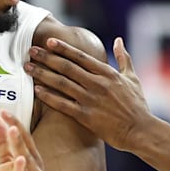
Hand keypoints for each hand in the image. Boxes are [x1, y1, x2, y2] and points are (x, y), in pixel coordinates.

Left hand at [0, 110, 48, 170]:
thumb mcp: (7, 165)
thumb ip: (2, 143)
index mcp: (32, 162)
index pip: (25, 140)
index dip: (15, 126)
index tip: (3, 112)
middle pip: (28, 157)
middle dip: (20, 143)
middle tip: (11, 128)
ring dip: (23, 169)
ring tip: (18, 158)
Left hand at [26, 36, 149, 150]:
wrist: (140, 130)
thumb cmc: (137, 104)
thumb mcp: (132, 77)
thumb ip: (123, 58)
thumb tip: (119, 40)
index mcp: (107, 73)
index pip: (81, 57)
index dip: (63, 48)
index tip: (48, 42)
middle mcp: (97, 84)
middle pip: (66, 67)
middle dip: (47, 57)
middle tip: (31, 51)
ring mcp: (91, 100)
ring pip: (62, 83)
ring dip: (43, 74)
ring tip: (28, 68)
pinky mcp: (86, 116)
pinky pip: (63, 104)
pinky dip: (49, 96)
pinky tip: (37, 90)